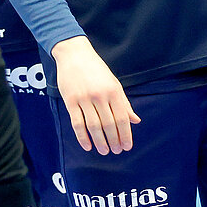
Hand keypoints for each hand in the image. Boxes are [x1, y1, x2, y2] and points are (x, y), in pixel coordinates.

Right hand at [51, 36, 138, 153]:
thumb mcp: (114, 83)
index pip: (122, 118)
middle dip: (114, 140)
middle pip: (109, 124)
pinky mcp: (70, 100)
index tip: (127, 146)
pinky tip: (87, 146)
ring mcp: (84, 98)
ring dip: (100, 141)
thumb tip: (136, 120)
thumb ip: (124, 103)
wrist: (74, 54)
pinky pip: (77, 123)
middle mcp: (100, 95)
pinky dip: (82, 137)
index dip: (125, 134)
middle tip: (116, 151)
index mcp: (114, 91)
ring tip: (104, 151)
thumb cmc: (96, 70)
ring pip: (93, 126)